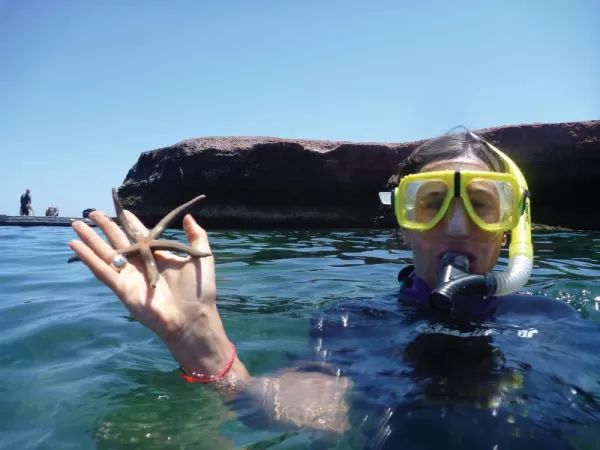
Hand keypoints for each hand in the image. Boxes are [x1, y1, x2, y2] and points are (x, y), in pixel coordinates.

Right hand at [68, 210, 232, 374]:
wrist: (192, 318)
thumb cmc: (199, 290)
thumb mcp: (202, 257)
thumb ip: (196, 237)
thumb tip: (189, 217)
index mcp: (159, 256)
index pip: (140, 235)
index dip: (130, 222)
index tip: (121, 210)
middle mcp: (142, 264)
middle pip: (119, 241)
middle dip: (106, 226)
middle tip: (92, 211)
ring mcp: (130, 276)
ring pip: (105, 253)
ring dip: (90, 238)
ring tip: (76, 224)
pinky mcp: (121, 288)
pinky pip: (102, 270)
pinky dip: (87, 257)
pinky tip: (75, 244)